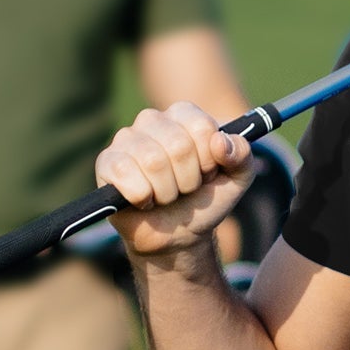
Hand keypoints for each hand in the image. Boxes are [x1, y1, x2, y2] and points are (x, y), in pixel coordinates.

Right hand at [96, 102, 258, 258]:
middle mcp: (152, 120)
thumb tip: (220, 142)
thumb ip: (242, 155)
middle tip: (185, 188)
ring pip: (153, 161)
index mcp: (183, 115)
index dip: (209, 159)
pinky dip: (142, 197)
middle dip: (189, 180)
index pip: (202, 127)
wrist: (178, 235)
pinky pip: (125, 175)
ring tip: (165, 196)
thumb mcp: (237, 179)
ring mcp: (126, 139)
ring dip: (167, 192)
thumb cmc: (204, 200)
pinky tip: (144, 200)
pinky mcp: (107, 162)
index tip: (206, 173)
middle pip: (179, 145)